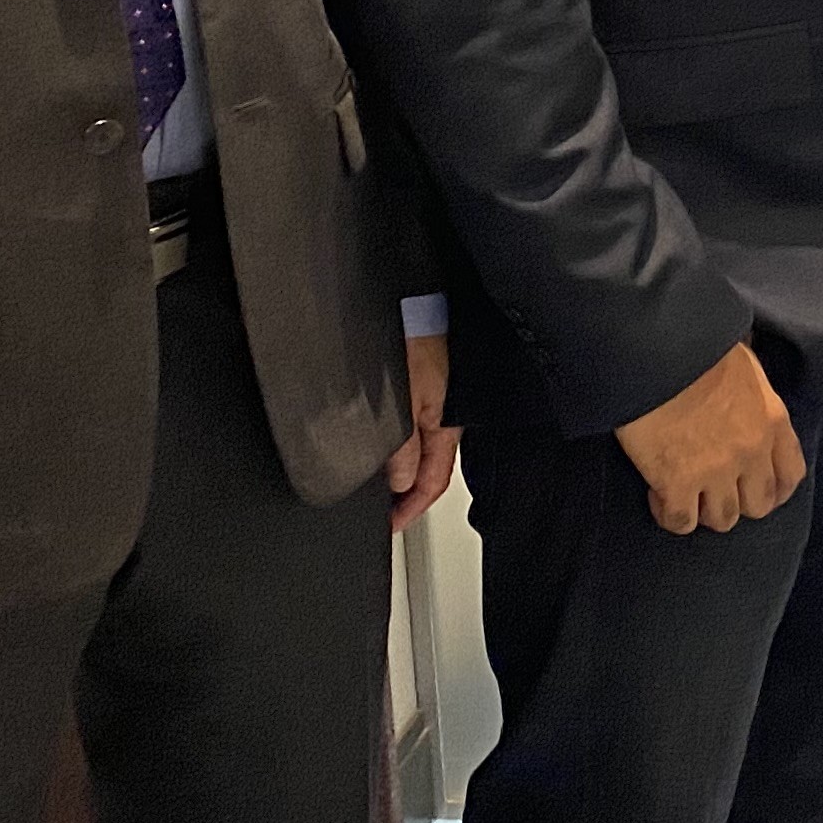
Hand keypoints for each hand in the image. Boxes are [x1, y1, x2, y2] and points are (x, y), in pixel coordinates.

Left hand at [385, 331, 459, 531]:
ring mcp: (431, 399)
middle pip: (428, 468)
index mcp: (444, 424)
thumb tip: (400, 482)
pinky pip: (411, 426)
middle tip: (384, 513)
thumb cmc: (416, 335)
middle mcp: (441, 415)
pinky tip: (382, 446)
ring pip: (418, 448)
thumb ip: (403, 444)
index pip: (433, 481)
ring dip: (400, 471)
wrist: (412, 297)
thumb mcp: (406, 398)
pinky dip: (396, 445)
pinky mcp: (419, 383)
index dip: (411, 508)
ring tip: (377, 487)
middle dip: (407, 495)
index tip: (391, 526)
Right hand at [615, 339, 802, 532]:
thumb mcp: (744, 364)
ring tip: (687, 494)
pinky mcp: (677, 483)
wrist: (658, 351)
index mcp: (772, 420)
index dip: (775, 489)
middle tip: (715, 490)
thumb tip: (746, 395)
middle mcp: (752, 451)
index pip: (791, 474)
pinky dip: (670, 514)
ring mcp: (716, 471)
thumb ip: (753, 393)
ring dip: (705, 511)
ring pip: (723, 519)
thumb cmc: (698, 348)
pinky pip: (681, 521)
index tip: (757, 489)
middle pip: (759, 505)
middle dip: (739, 502)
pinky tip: (659, 496)